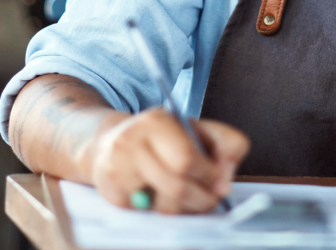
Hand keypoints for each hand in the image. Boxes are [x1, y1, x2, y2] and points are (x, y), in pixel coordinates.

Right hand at [89, 109, 249, 213]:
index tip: (220, 182)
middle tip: (211, 199)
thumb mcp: (194, 127)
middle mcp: (131, 142)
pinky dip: (161, 209)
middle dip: (202, 199)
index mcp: (156, 121)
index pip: (186, 160)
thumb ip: (224, 142)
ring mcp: (117, 168)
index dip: (209, 176)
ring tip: (188, 197)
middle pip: (177, 188)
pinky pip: (148, 214)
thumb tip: (225, 179)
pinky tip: (160, 195)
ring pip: (164, 206)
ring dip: (184, 208)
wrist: (110, 140)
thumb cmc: (161, 137)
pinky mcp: (111, 192)